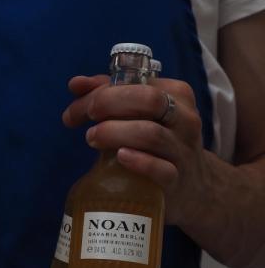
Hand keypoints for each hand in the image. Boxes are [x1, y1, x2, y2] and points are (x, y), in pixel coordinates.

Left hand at [62, 74, 211, 226]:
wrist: (192, 185)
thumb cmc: (157, 142)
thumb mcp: (140, 114)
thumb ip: (109, 95)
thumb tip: (76, 84)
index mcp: (176, 94)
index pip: (137, 82)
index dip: (100, 91)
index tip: (75, 109)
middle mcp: (184, 119)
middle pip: (148, 100)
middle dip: (108, 104)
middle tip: (85, 118)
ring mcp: (182, 150)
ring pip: (151, 133)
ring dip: (114, 133)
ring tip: (92, 138)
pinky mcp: (176, 180)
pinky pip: (160, 169)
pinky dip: (138, 161)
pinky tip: (119, 157)